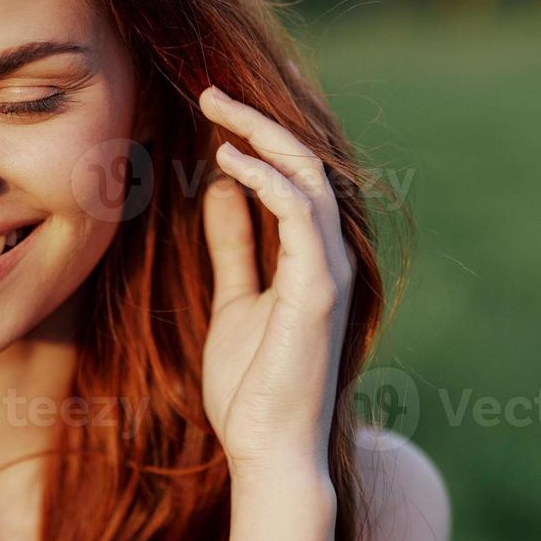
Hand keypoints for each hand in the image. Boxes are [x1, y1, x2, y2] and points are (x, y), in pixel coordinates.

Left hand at [197, 86, 355, 478]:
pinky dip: (268, 180)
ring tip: (216, 108)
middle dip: (262, 120)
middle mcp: (330, 258)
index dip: (266, 136)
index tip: (220, 105)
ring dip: (263, 136)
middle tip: (211, 90)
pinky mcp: (318, 290)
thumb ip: (234, 247)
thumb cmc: (253, 386)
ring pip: (310, 177)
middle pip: (307, 166)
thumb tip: (222, 190)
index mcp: (312, 259)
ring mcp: (330, 272)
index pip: (298, 179)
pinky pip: (300, 214)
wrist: (267, 450)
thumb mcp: (234, 301)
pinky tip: (230, 160)